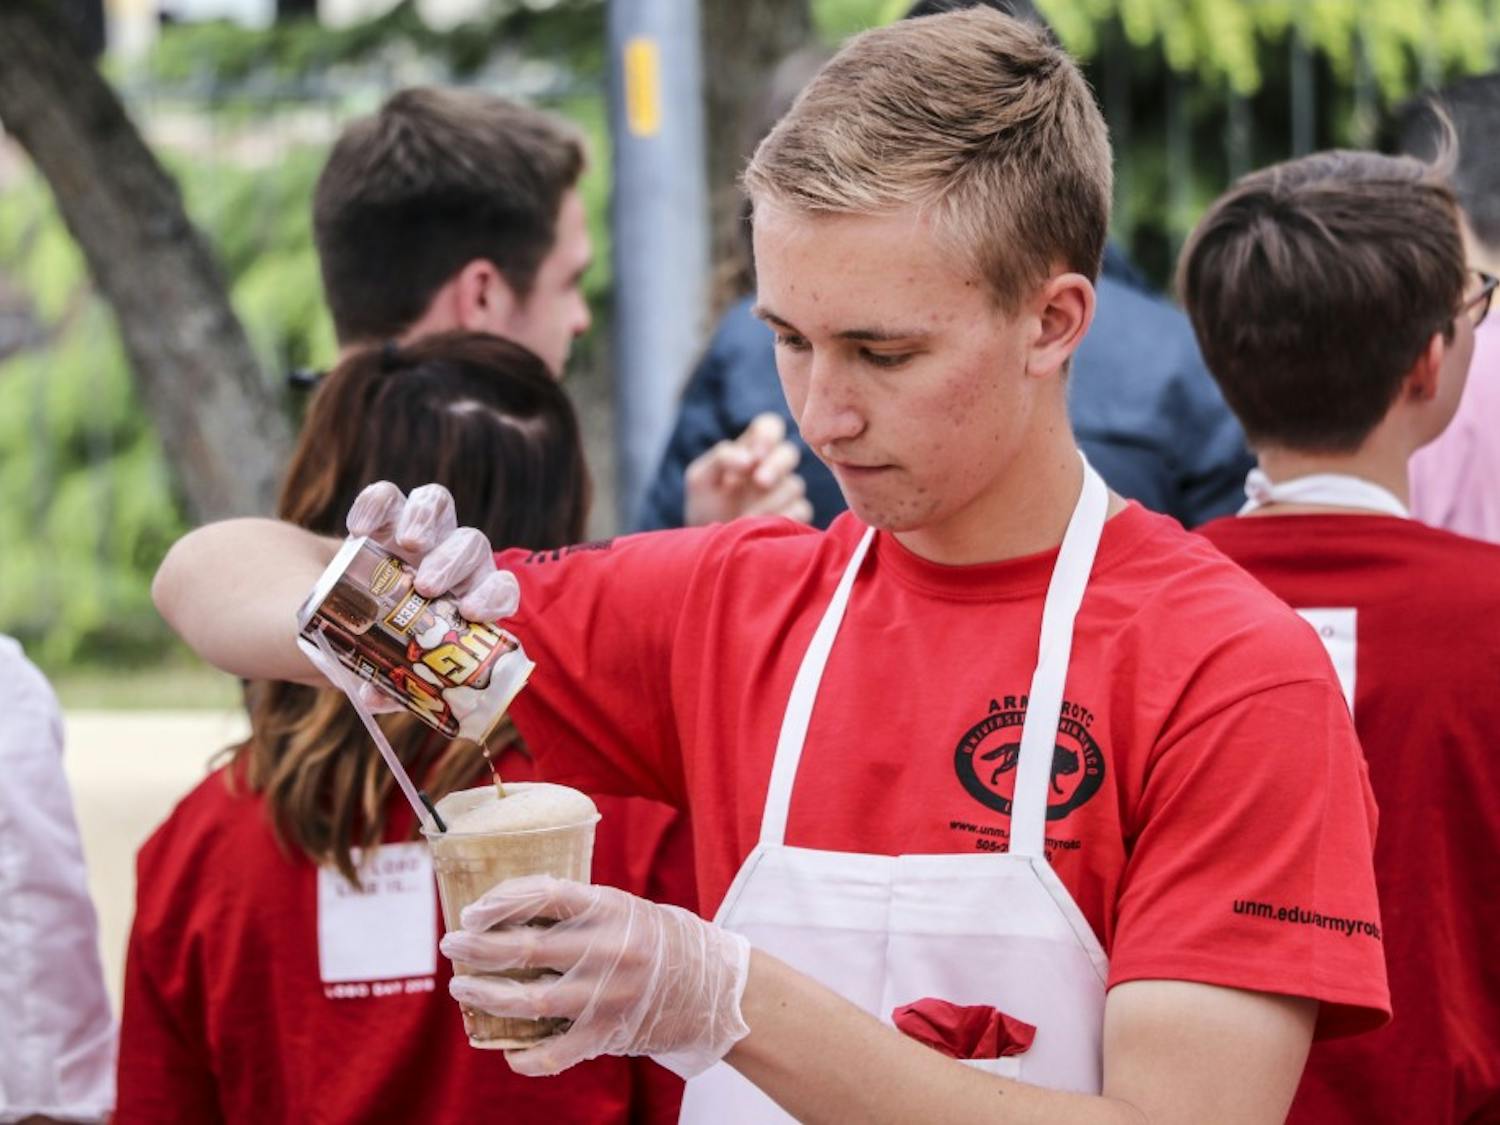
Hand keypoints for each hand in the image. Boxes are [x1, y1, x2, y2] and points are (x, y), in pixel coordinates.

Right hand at [335, 481, 520, 709]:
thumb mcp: (385, 666)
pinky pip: (388, 496)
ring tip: (406, 542)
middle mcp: (452, 560)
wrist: (337, 609)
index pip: (500, 590)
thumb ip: (386, 681)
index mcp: (467, 598)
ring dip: (427, 519)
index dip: (494, 597)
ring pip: (440, 504)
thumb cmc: (377, 643)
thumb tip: (374, 697)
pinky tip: (360, 528)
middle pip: (471, 545)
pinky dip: (377, 504)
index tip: (471, 613)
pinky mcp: (385, 514)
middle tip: (427, 585)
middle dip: (454, 562)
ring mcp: (420, 532)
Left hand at [440, 875, 751, 1078]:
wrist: (713, 986)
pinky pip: (557, 1053)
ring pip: (530, 1000)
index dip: (499, 902)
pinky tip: (506, 1051)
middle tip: (452, 945)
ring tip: (463, 987)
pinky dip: (526, 1057)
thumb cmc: (656, 940)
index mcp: (609, 908)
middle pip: (526, 948)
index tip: (471, 911)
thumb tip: (507, 912)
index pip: (542, 896)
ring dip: (487, 995)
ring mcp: (608, 995)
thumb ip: (576, 911)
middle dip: (478, 948)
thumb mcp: (622, 909)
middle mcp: (607, 949)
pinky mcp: (610, 1033)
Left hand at [683, 413, 813, 526]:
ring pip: (793, 485)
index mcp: (750, 450)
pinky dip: (782, 517)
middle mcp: (772, 467)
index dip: (767, 436)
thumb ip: (721, 458)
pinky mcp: (796, 516)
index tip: (755, 455)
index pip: (769, 427)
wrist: (711, 549)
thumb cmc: (705, 508)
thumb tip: (750, 459)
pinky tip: (764, 526)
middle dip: (775, 466)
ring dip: (770, 500)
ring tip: (747, 516)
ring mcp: (785, 492)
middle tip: (760, 482)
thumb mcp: (701, 478)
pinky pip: (801, 510)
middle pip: (789, 452)